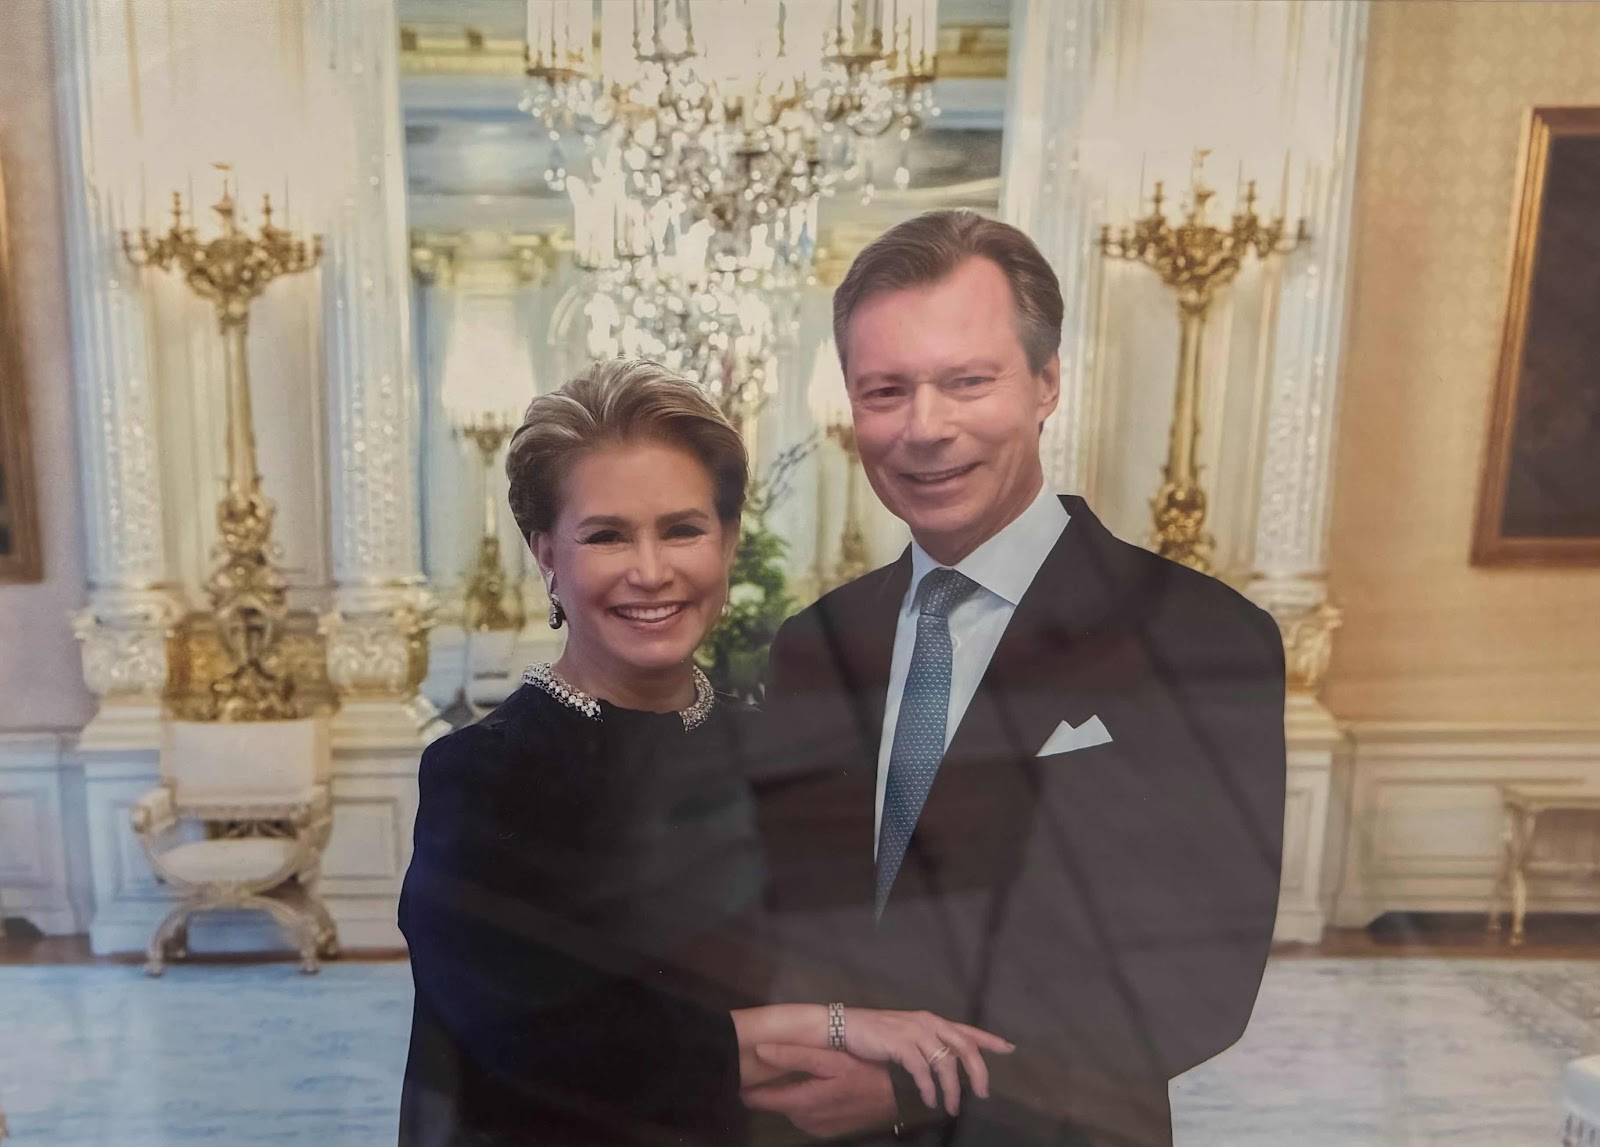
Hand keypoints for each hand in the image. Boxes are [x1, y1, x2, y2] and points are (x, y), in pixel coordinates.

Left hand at [742, 1044, 895, 1137]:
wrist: (899, 1097)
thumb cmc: (865, 1072)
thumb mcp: (831, 1059)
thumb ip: (793, 1056)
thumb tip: (759, 1050)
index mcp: (801, 1103)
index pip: (759, 1100)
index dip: (748, 1086)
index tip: (741, 1072)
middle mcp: (804, 1122)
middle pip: (775, 1103)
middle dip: (772, 1087)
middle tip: (774, 1065)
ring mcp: (817, 1129)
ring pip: (791, 1109)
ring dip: (791, 1094)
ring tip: (798, 1072)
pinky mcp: (828, 1131)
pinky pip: (807, 1115)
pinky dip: (807, 1102)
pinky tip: (818, 1086)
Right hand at [841, 1008, 1012, 1114]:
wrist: (847, 1027)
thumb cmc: (877, 1033)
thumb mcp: (908, 1035)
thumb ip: (928, 1045)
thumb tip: (947, 1066)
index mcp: (932, 1020)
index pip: (967, 1029)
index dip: (989, 1039)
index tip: (1009, 1048)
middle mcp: (928, 1022)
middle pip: (964, 1046)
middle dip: (977, 1072)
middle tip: (982, 1094)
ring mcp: (914, 1031)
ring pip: (945, 1063)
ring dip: (951, 1089)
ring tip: (952, 1107)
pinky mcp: (901, 1043)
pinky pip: (922, 1070)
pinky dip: (929, 1088)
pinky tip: (930, 1100)